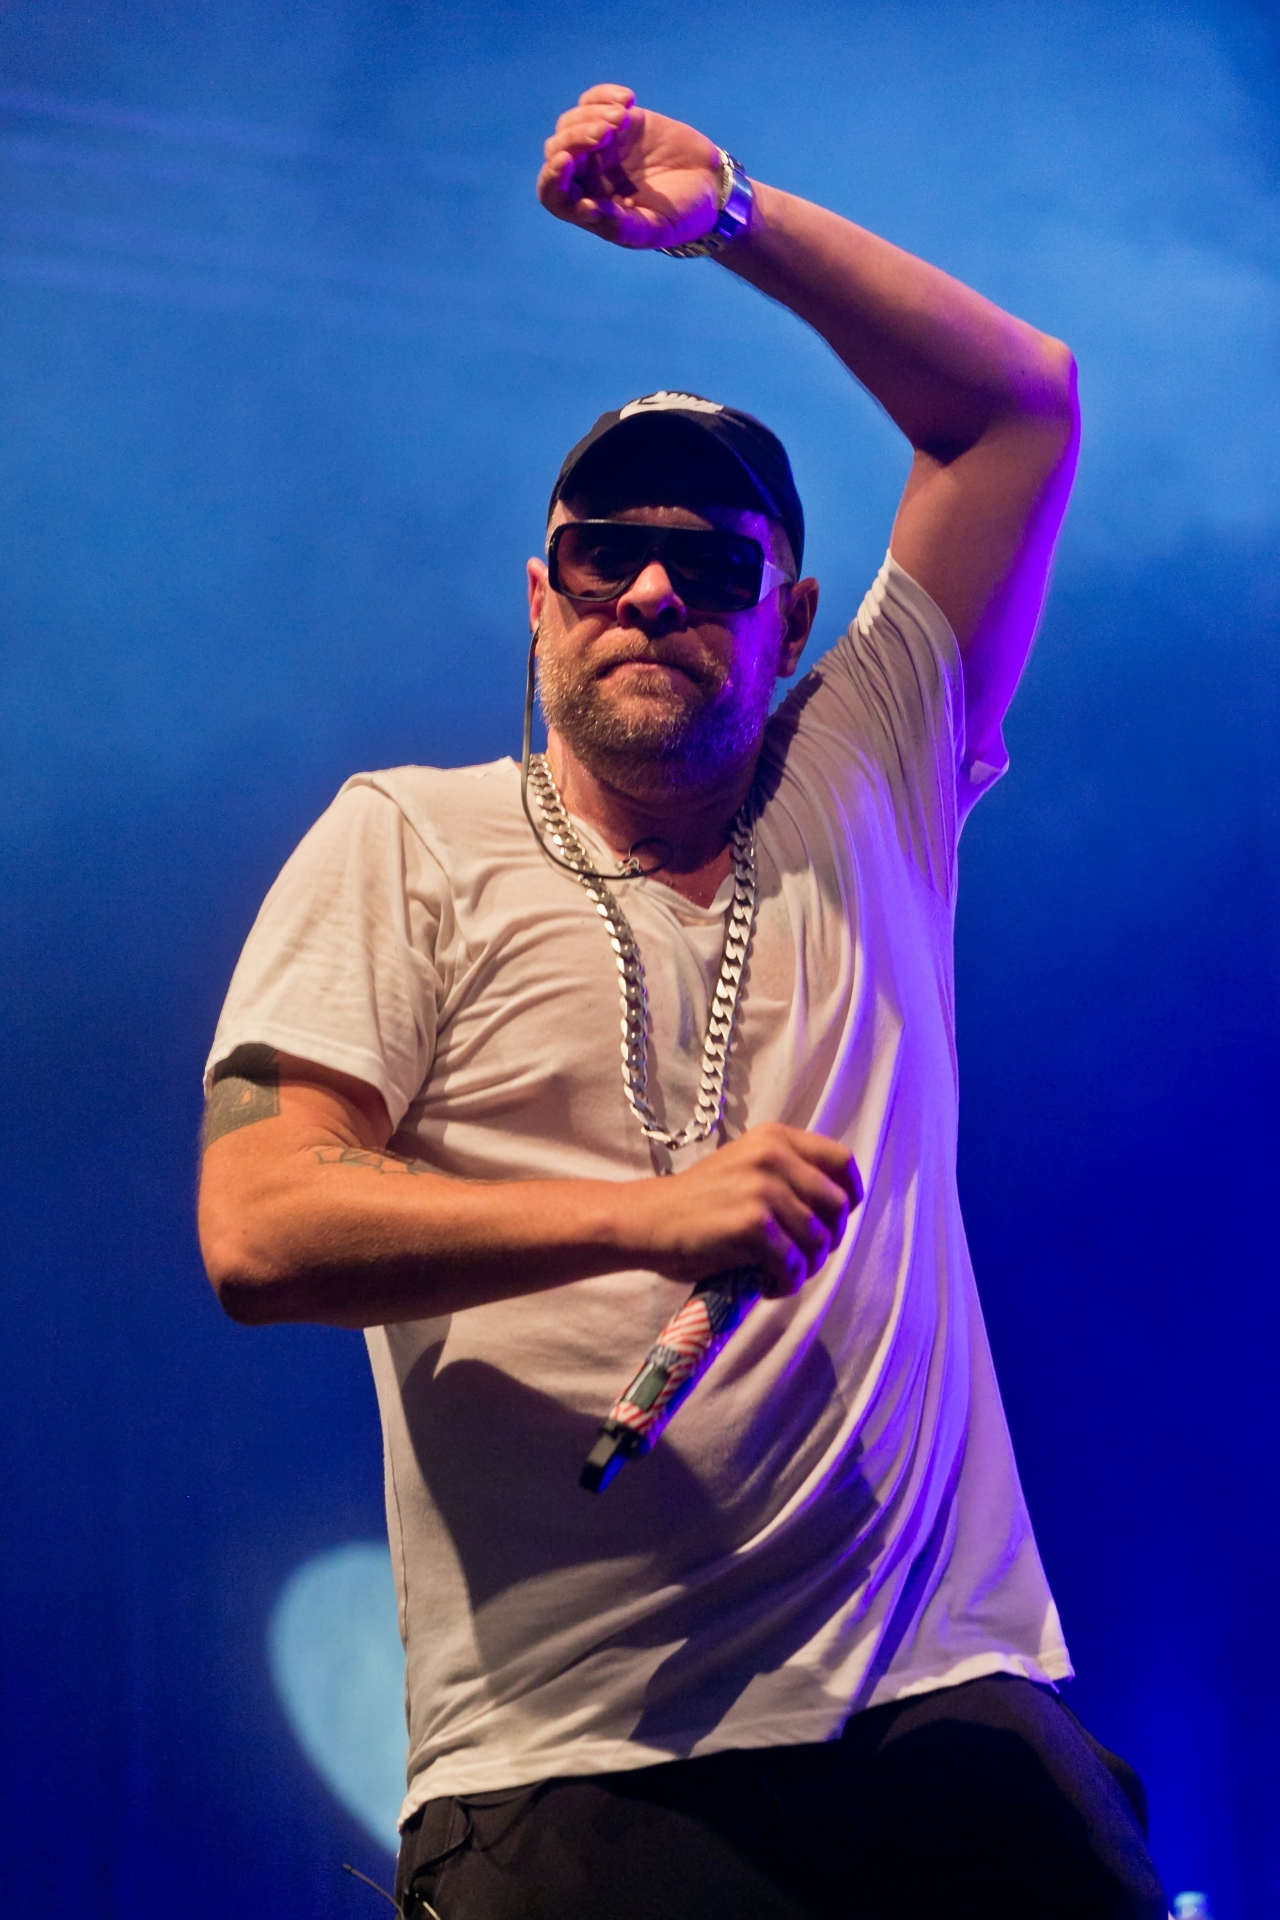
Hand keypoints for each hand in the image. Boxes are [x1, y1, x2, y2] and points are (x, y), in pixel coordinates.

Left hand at [537, 83, 723, 251]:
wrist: (710, 187)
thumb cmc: (679, 217)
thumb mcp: (651, 229)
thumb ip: (618, 224)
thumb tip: (583, 208)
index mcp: (589, 208)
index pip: (553, 194)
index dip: (552, 178)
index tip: (567, 160)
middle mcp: (587, 176)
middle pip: (557, 151)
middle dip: (574, 138)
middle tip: (606, 133)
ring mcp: (600, 146)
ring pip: (570, 123)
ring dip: (589, 115)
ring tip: (621, 118)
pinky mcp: (619, 121)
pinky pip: (594, 100)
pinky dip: (603, 95)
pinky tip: (629, 99)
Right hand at [627, 1123, 862, 1296]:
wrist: (649, 1220)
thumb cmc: (698, 1203)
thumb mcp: (746, 1167)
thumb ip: (788, 1174)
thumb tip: (834, 1209)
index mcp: (776, 1138)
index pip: (842, 1161)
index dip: (849, 1196)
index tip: (833, 1221)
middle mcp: (773, 1155)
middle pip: (837, 1205)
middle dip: (828, 1240)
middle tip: (802, 1257)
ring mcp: (764, 1189)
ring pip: (819, 1239)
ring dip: (806, 1267)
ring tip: (781, 1275)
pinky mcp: (753, 1224)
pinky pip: (793, 1263)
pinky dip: (787, 1283)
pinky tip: (768, 1286)